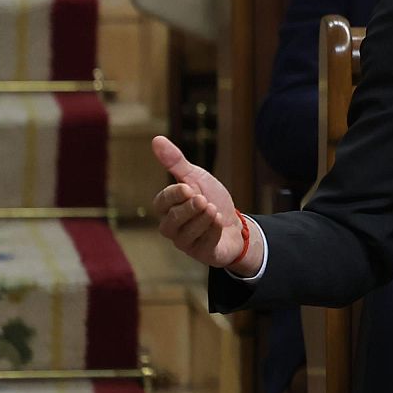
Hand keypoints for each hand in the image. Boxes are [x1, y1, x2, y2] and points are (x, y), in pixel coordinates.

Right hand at [150, 135, 260, 275]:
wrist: (236, 224)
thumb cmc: (212, 199)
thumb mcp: (196, 178)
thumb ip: (176, 162)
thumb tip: (156, 139)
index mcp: (168, 208)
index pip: (161, 202)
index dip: (173, 195)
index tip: (188, 187)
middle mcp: (171, 227)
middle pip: (172, 219)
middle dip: (190, 209)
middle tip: (204, 200)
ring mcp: (184, 242)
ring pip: (186, 233)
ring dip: (203, 219)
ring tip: (214, 210)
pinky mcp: (200, 253)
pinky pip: (203, 244)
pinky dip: (213, 231)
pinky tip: (220, 223)